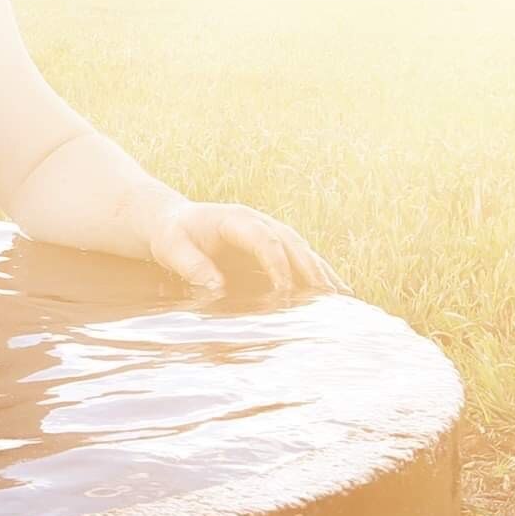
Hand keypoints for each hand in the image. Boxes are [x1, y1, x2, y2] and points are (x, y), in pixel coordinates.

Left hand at [148, 201, 341, 294]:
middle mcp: (259, 222)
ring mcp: (269, 231)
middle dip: (310, 269)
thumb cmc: (172, 236)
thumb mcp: (171, 249)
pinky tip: (338, 291)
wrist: (174, 222)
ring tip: (343, 296)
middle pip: (292, 243)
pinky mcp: (273, 245)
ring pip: (303, 250)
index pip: (263, 239)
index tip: (284, 289)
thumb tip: (218, 287)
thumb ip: (191, 265)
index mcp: (235, 219)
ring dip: (323, 271)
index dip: (276, 263)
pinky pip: (301, 257)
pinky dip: (319, 273)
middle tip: (327, 295)